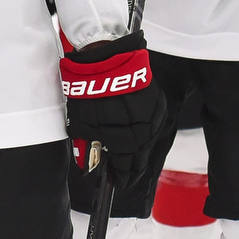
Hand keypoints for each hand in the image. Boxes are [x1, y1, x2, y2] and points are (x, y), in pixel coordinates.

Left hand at [60, 30, 166, 185]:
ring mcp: (153, 114)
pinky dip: (146, 134)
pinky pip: (154, 125)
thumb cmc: (88, 88)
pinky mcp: (158, 102)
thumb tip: (86, 167)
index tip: (116, 182)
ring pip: (149, 141)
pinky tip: (140, 140)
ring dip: (140, 152)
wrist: (105, 56)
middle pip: (139, 155)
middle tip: (125, 175)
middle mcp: (142, 128)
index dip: (120, 175)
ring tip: (132, 161)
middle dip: (132, 167)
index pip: (125, 163)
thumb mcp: (80, 120)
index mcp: (122, 135)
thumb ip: (85, 145)